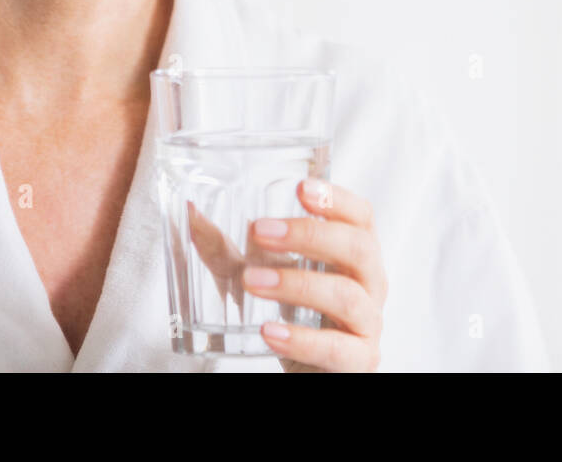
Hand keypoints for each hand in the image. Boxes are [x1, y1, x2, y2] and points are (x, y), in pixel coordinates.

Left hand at [244, 179, 386, 371]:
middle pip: (358, 248)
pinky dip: (302, 340)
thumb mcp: (258, 278)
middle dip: (310, 235)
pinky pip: (337, 349)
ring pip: (348, 297)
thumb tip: (191, 213)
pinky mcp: (359, 362)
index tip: (301, 188)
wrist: (309, 373)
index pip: (361, 216)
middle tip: (261, 230)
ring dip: (297, 284)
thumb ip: (227, 250)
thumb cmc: (292, 318)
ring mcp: (368, 325)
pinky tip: (270, 332)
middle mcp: (371, 285)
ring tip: (251, 280)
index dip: (337, 198)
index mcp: (354, 255)